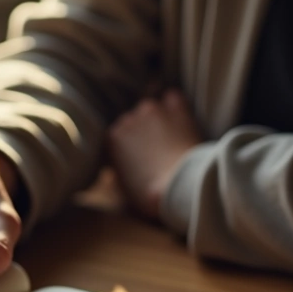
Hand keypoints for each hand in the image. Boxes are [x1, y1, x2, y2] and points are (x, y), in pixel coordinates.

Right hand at [108, 89, 201, 218]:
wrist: (180, 187)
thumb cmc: (151, 193)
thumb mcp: (123, 188)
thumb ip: (116, 171)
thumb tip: (114, 171)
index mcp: (112, 138)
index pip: (116, 135)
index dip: (127, 145)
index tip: (137, 156)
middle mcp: (128, 119)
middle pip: (132, 119)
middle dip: (141, 130)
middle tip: (154, 147)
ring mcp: (152, 111)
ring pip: (151, 107)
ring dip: (157, 117)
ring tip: (169, 135)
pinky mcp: (175, 109)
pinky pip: (173, 98)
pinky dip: (175, 107)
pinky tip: (180, 119)